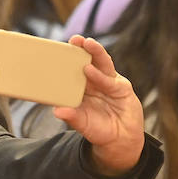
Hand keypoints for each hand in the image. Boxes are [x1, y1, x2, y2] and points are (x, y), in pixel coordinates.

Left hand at [54, 35, 144, 175]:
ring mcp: (107, 83)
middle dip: (81, 49)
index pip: (72, 70)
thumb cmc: (99, 130)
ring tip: (85, 43)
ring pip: (101, 64)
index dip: (66, 59)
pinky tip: (90, 69)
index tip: (56, 50)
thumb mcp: (83, 125)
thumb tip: (57, 111)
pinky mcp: (121, 87)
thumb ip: (71, 117)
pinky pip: (109, 78)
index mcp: (80, 88)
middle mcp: (92, 83)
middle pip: (86, 61)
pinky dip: (99, 74)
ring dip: (94, 52)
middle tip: (74, 39)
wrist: (121, 140)